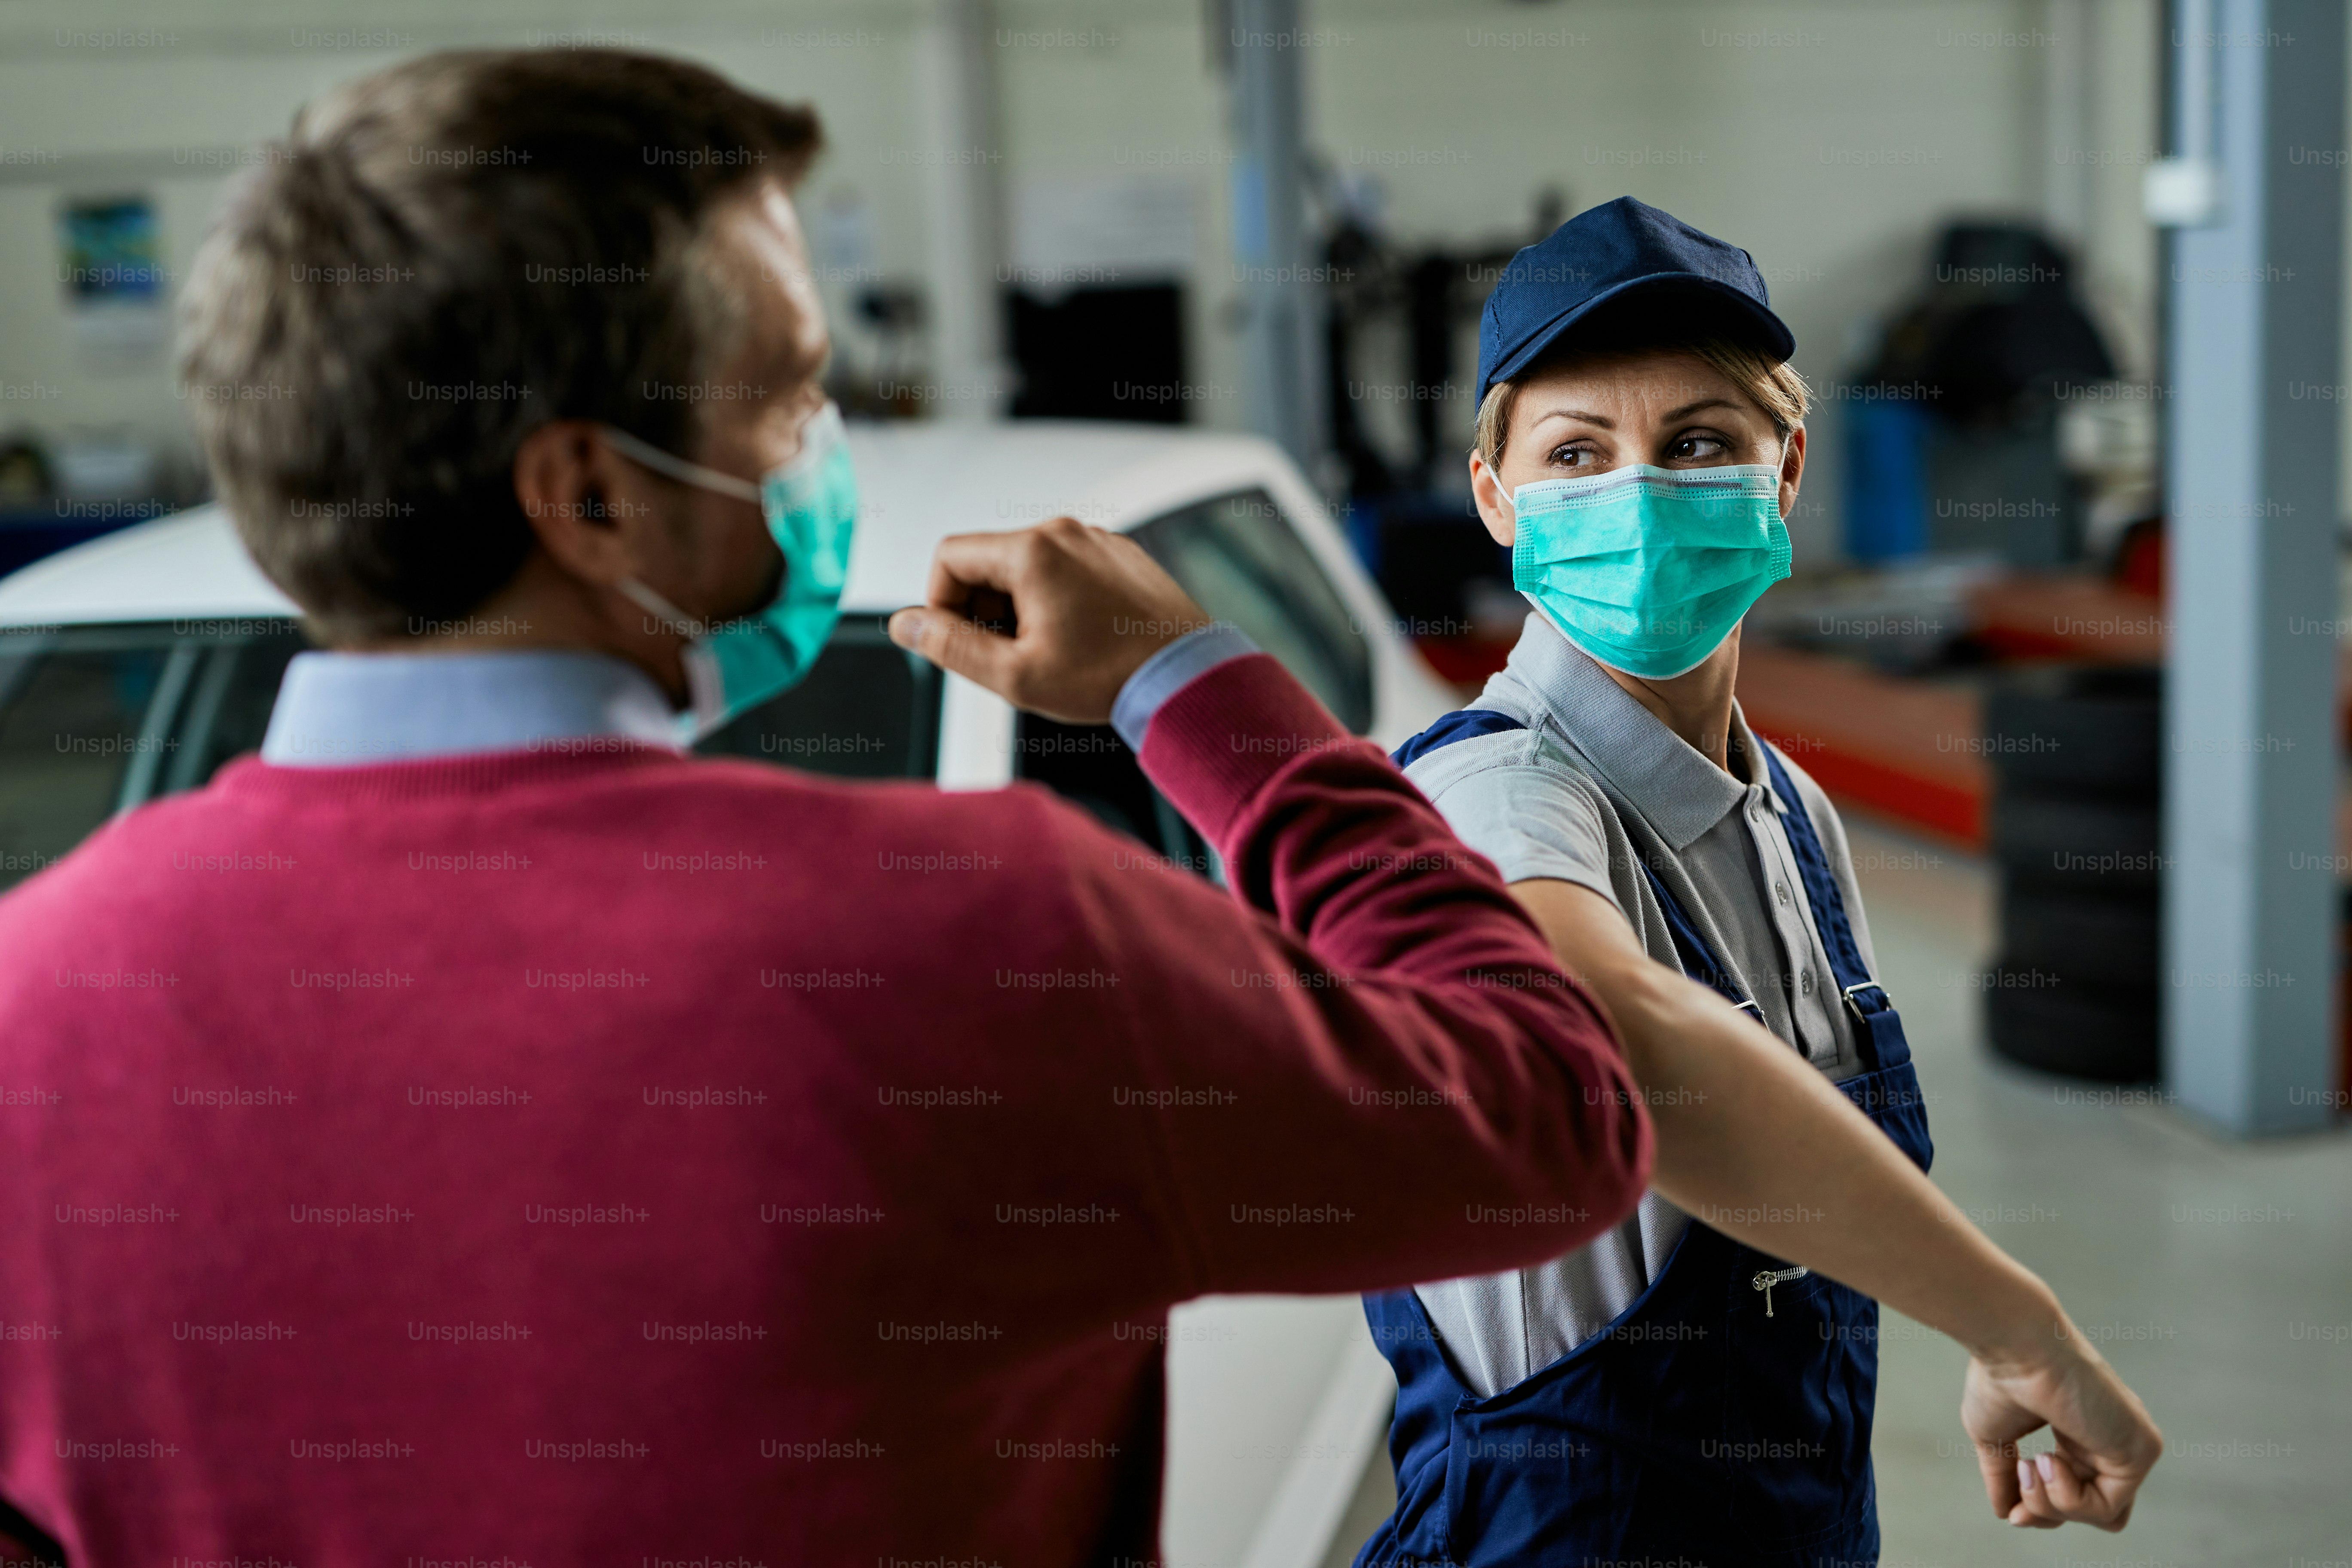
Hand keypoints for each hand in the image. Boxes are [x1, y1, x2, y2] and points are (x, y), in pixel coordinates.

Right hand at [886, 517, 1217, 723]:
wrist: (1187, 677)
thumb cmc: (1108, 678)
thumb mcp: (1014, 674)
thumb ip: (950, 645)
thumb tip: (905, 624)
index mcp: (1032, 550)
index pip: (950, 557)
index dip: (940, 604)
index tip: (961, 644)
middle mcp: (1065, 531)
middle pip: (988, 561)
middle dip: (983, 610)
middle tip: (1007, 658)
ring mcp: (1097, 540)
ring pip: (1028, 567)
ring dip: (1019, 609)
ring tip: (1047, 654)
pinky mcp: (1121, 556)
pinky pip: (1067, 570)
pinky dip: (1056, 602)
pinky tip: (1079, 642)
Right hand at [1961, 1325, 2161, 1529]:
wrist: (2014, 1345)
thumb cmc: (1999, 1377)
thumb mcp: (1995, 1438)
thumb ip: (2004, 1477)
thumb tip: (2006, 1513)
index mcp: (2079, 1433)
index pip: (2075, 1491)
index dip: (2043, 1509)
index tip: (2013, 1514)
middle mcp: (2109, 1439)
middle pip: (2095, 1510)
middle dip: (2050, 1513)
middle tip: (2020, 1499)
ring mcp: (2128, 1444)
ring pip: (2106, 1515)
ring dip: (2056, 1505)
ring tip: (2032, 1465)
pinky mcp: (2142, 1449)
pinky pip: (2110, 1506)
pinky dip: (2070, 1497)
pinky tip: (2048, 1459)